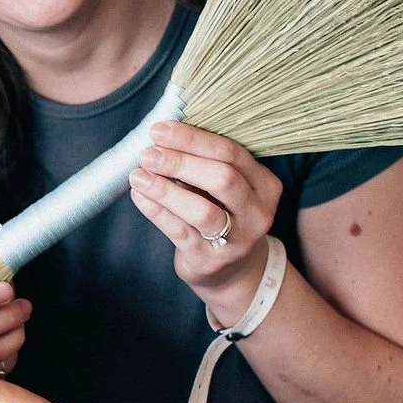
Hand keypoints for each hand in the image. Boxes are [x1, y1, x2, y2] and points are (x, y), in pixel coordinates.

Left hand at [129, 121, 283, 325]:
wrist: (232, 271)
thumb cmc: (223, 214)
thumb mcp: (227, 188)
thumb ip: (205, 162)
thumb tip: (163, 134)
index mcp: (264, 184)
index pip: (231, 152)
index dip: (193, 139)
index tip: (160, 130)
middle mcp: (257, 212)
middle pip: (223, 178)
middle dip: (181, 161)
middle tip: (149, 153)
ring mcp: (236, 240)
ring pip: (202, 210)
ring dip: (166, 189)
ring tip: (138, 175)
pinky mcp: (210, 260)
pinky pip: (180, 231)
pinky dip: (156, 211)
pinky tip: (139, 195)